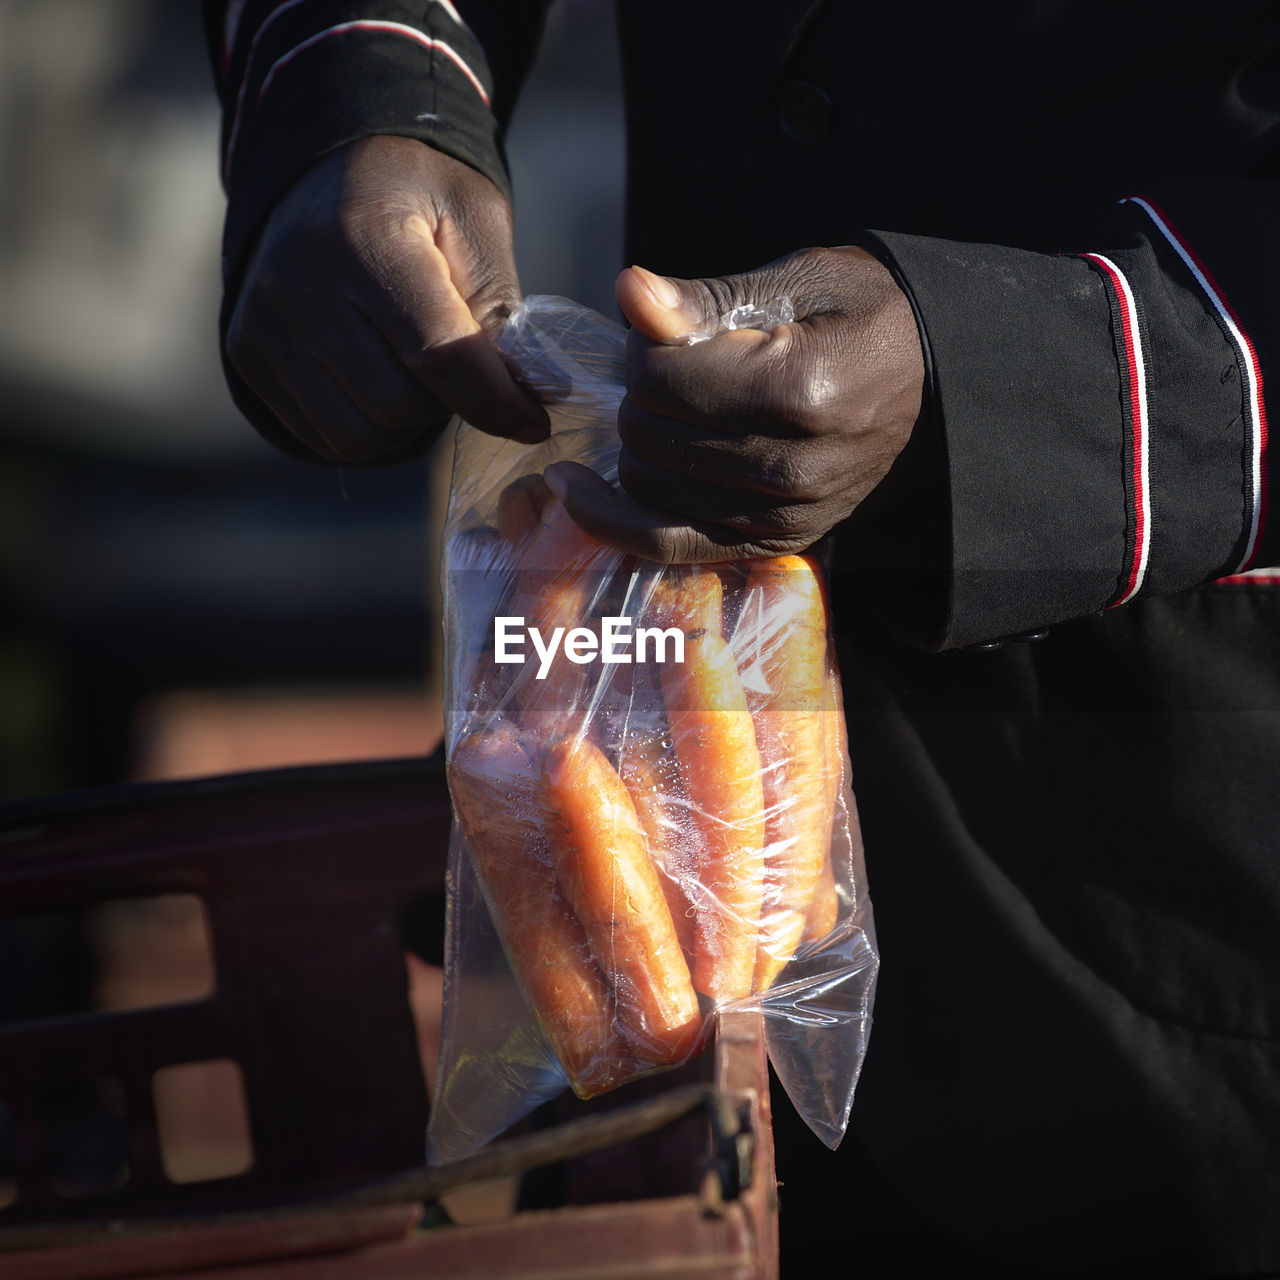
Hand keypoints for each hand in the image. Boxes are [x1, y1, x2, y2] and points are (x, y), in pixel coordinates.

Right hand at [225, 135, 548, 463]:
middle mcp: (299, 281)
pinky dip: (370, 431)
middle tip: (466, 375)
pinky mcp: (247, 351)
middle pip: (397, 405)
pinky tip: (384, 385)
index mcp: (365, 236)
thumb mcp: (475, 224)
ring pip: (359, 435)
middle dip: (450, 406)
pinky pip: (324, 436)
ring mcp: (263, 320)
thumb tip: (521, 397)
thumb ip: (497, 310)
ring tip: (423, 378)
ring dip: (409, 426)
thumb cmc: (418, 193)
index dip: (495, 401)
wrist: (329, 163)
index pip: (437, 353)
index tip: (533, 419)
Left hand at [544, 247, 924, 561]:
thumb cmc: (868, 319)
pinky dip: (615, 518)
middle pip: (648, 433)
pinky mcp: (774, 543)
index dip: (643, 346)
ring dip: (635, 444)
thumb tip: (629, 292)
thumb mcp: (799, 281)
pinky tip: (578, 491)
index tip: (666, 330)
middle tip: (671, 367)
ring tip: (662, 411)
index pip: (659, 378)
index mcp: (800, 390)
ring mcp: (784, 516)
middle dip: (639, 393)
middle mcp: (790, 468)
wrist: (939, 388)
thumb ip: (706, 297)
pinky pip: (668, 544)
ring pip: (647, 485)